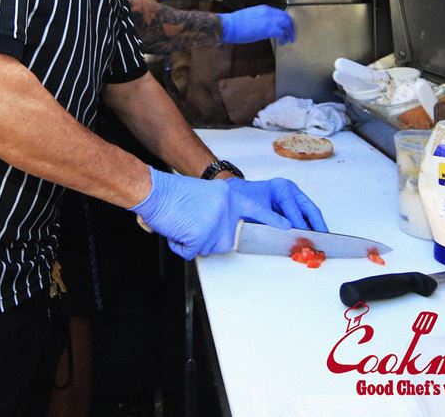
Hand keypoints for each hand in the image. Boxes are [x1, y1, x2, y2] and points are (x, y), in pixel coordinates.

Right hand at [131, 168, 291, 259]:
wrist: (155, 191)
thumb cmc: (176, 193)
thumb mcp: (210, 195)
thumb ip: (225, 210)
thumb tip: (232, 229)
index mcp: (230, 197)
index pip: (258, 211)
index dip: (273, 221)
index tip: (289, 228)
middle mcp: (226, 210)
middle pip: (228, 240)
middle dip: (209, 237)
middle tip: (193, 222)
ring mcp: (214, 225)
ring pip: (209, 248)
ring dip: (194, 241)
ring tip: (184, 223)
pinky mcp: (199, 237)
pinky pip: (191, 253)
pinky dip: (181, 246)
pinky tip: (176, 229)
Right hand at [219, 5, 295, 44]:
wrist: (229, 26)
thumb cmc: (235, 24)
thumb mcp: (250, 16)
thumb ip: (259, 19)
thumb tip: (262, 25)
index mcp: (264, 8)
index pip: (280, 13)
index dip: (285, 21)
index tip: (286, 28)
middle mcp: (269, 12)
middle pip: (287, 18)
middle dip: (291, 27)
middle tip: (291, 36)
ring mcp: (270, 20)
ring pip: (287, 25)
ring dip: (289, 33)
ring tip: (288, 40)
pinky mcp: (269, 29)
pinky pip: (282, 33)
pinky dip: (284, 38)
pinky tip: (282, 43)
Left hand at [227, 177, 327, 231]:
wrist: (238, 192)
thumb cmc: (244, 198)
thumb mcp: (256, 208)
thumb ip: (272, 219)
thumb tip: (288, 229)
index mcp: (280, 187)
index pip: (294, 210)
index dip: (301, 226)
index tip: (305, 238)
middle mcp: (289, 189)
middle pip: (310, 209)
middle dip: (318, 226)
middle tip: (324, 240)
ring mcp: (293, 194)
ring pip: (311, 212)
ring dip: (317, 226)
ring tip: (323, 240)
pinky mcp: (294, 202)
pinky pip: (306, 214)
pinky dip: (311, 225)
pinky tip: (314, 236)